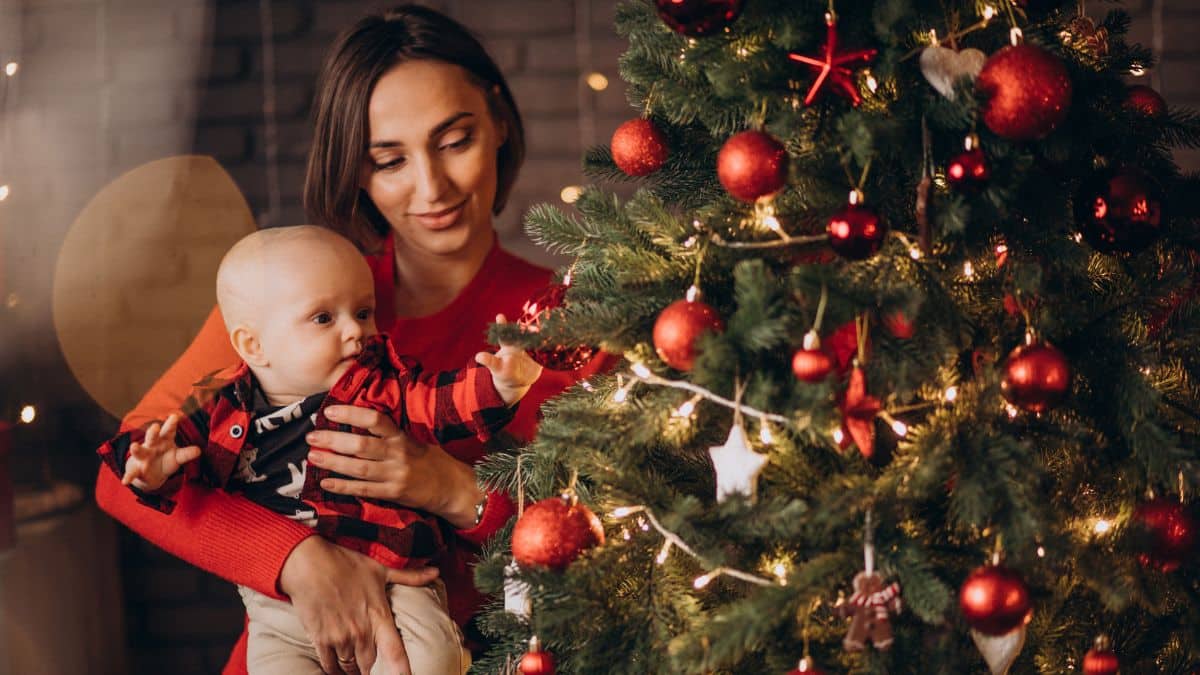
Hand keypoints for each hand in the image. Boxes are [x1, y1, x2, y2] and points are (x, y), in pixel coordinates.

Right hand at [122, 413, 200, 490]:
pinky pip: (132, 473)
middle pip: (152, 437)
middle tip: (155, 426)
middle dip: (153, 432)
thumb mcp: (178, 456)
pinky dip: (128, 477)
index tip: (175, 417)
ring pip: (139, 451)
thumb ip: (187, 454)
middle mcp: (152, 446)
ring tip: (134, 446)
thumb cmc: (167, 459)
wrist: (152, 474)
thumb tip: (199, 451)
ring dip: (136, 449)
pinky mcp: (137, 470)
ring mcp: (143, 457)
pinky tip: (125, 482)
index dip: (172, 424)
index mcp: (164, 441)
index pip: (169, 431)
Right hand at [279, 536, 438, 674]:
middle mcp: (361, 630)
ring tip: (356, 670)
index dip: (401, 670)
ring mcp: (340, 636)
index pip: (394, 651)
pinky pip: (330, 665)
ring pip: (350, 667)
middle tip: (375, 671)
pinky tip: (338, 668)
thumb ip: (409, 577)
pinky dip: (334, 669)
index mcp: (378, 614)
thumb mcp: (380, 570)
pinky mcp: (321, 639)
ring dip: (353, 670)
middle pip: (370, 666)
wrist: (308, 564)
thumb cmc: (345, 564)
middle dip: (373, 672)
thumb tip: (435, 572)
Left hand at [306, 406, 485, 529]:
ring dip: (333, 462)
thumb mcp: (414, 441)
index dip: (351, 414)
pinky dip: (343, 487)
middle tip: (312, 436)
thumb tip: (356, 423)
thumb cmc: (430, 461)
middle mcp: (398, 454)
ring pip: (358, 468)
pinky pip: (364, 490)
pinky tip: (325, 483)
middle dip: (333, 440)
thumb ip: (388, 435)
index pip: (375, 420)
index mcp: (402, 437)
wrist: (452, 487)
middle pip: (361, 445)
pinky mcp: (394, 493)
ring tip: (312, 456)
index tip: (330, 411)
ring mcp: (396, 475)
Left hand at [475, 313, 542, 404]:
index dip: (502, 325)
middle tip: (531, 321)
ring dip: (541, 335)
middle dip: (527, 327)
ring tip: (545, 328)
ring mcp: (531, 350)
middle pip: (524, 334)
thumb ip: (489, 361)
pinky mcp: (540, 358)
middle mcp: (520, 344)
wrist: (517, 380)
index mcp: (508, 345)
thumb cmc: (504, 372)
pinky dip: (551, 347)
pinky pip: (546, 352)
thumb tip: (478, 356)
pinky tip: (557, 340)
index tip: (500, 316)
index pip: (505, 333)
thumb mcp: (496, 368)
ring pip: (536, 341)